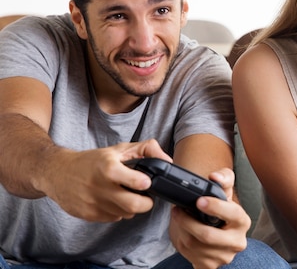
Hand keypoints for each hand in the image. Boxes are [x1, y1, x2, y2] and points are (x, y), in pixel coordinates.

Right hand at [37, 139, 171, 221]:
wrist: (57, 172)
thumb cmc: (93, 160)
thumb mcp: (119, 149)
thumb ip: (146, 150)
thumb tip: (167, 161)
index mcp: (108, 168)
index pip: (135, 182)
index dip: (145, 183)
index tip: (147, 182)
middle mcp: (100, 187)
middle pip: (134, 205)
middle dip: (146, 203)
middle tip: (146, 196)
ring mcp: (93, 203)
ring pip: (125, 214)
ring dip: (132, 207)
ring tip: (128, 195)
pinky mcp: (88, 215)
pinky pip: (113, 218)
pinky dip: (118, 211)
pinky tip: (114, 201)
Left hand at [169, 168, 250, 268]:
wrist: (215, 229)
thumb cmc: (220, 207)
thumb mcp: (224, 190)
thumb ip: (223, 177)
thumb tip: (215, 177)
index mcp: (242, 221)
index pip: (233, 214)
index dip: (216, 207)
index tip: (200, 200)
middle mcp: (237, 242)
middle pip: (208, 236)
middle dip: (188, 222)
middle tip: (177, 210)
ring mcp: (224, 257)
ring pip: (194, 246)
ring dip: (181, 231)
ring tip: (179, 219)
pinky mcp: (210, 266)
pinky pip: (189, 256)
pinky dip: (181, 242)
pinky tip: (183, 233)